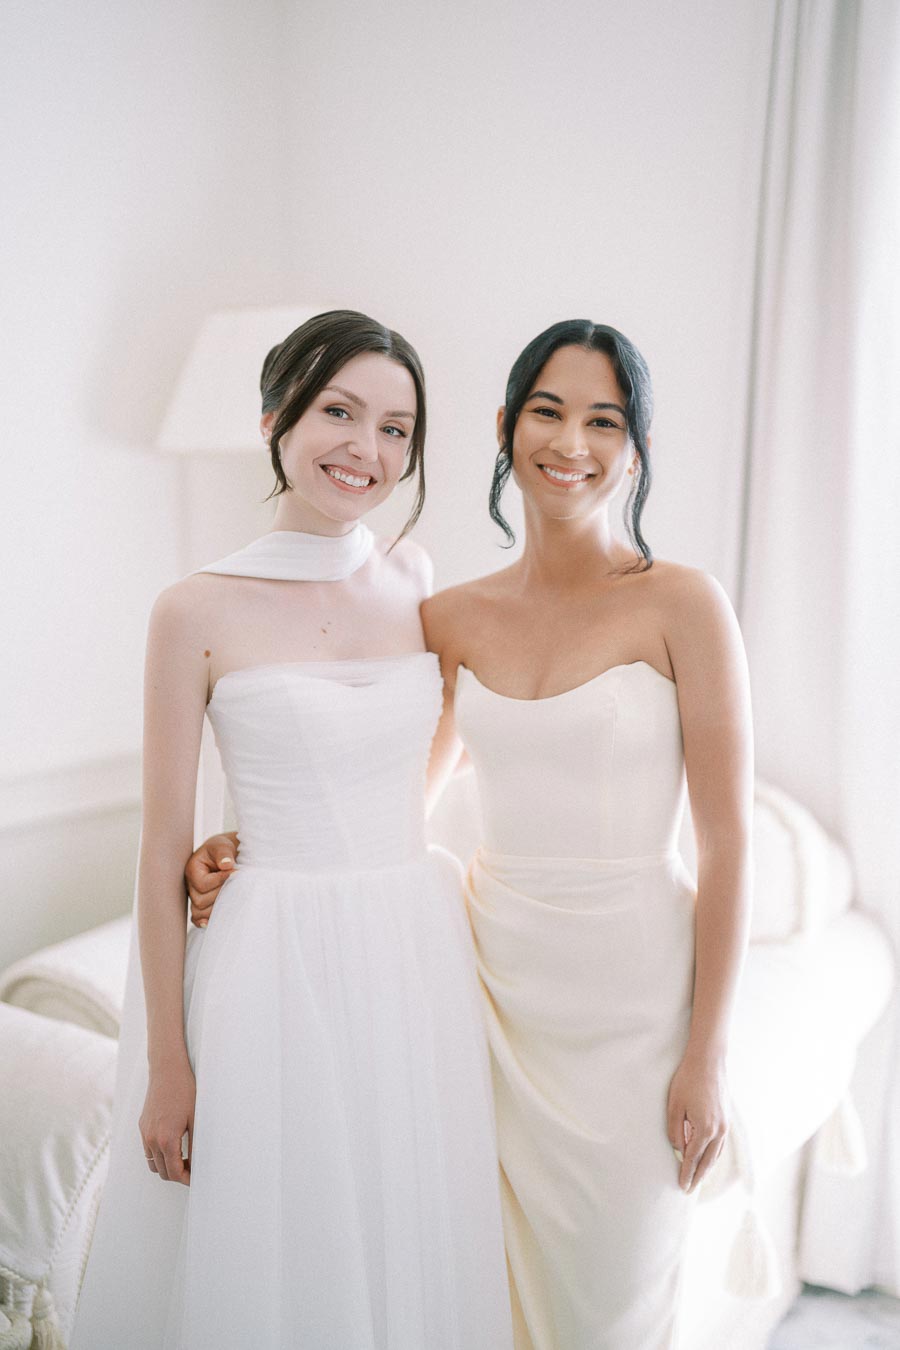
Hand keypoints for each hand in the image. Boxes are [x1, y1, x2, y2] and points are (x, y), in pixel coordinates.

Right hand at [140, 1056, 194, 1184]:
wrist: (167, 1069)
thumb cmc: (185, 1090)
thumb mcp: (196, 1119)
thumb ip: (195, 1144)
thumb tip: (198, 1163)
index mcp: (166, 1139)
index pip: (174, 1172)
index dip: (186, 1179)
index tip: (196, 1179)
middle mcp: (152, 1139)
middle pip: (162, 1172)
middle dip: (177, 1175)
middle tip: (192, 1170)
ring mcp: (145, 1133)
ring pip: (152, 1163)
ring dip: (166, 1167)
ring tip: (183, 1160)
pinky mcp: (142, 1126)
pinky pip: (148, 1150)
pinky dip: (158, 1155)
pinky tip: (172, 1146)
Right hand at [186, 832, 238, 926]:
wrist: (225, 855)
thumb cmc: (222, 849)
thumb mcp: (222, 845)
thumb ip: (224, 853)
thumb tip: (227, 865)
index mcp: (192, 870)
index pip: (202, 884)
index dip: (219, 881)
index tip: (236, 872)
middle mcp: (191, 885)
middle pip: (200, 901)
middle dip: (219, 894)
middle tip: (235, 886)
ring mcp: (195, 896)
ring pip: (200, 912)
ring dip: (216, 907)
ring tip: (231, 898)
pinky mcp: (201, 904)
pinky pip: (197, 918)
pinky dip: (204, 920)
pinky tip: (211, 921)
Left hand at [666, 1050, 727, 1193]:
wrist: (708, 1061)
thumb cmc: (688, 1081)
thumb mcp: (674, 1106)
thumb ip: (675, 1131)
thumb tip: (678, 1149)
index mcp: (704, 1129)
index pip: (693, 1158)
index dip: (686, 1173)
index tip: (682, 1187)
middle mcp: (718, 1131)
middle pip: (707, 1161)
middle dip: (698, 1176)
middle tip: (689, 1189)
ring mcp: (725, 1125)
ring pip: (716, 1154)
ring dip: (707, 1168)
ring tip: (698, 1178)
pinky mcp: (727, 1119)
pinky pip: (721, 1144)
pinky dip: (714, 1155)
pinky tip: (708, 1157)